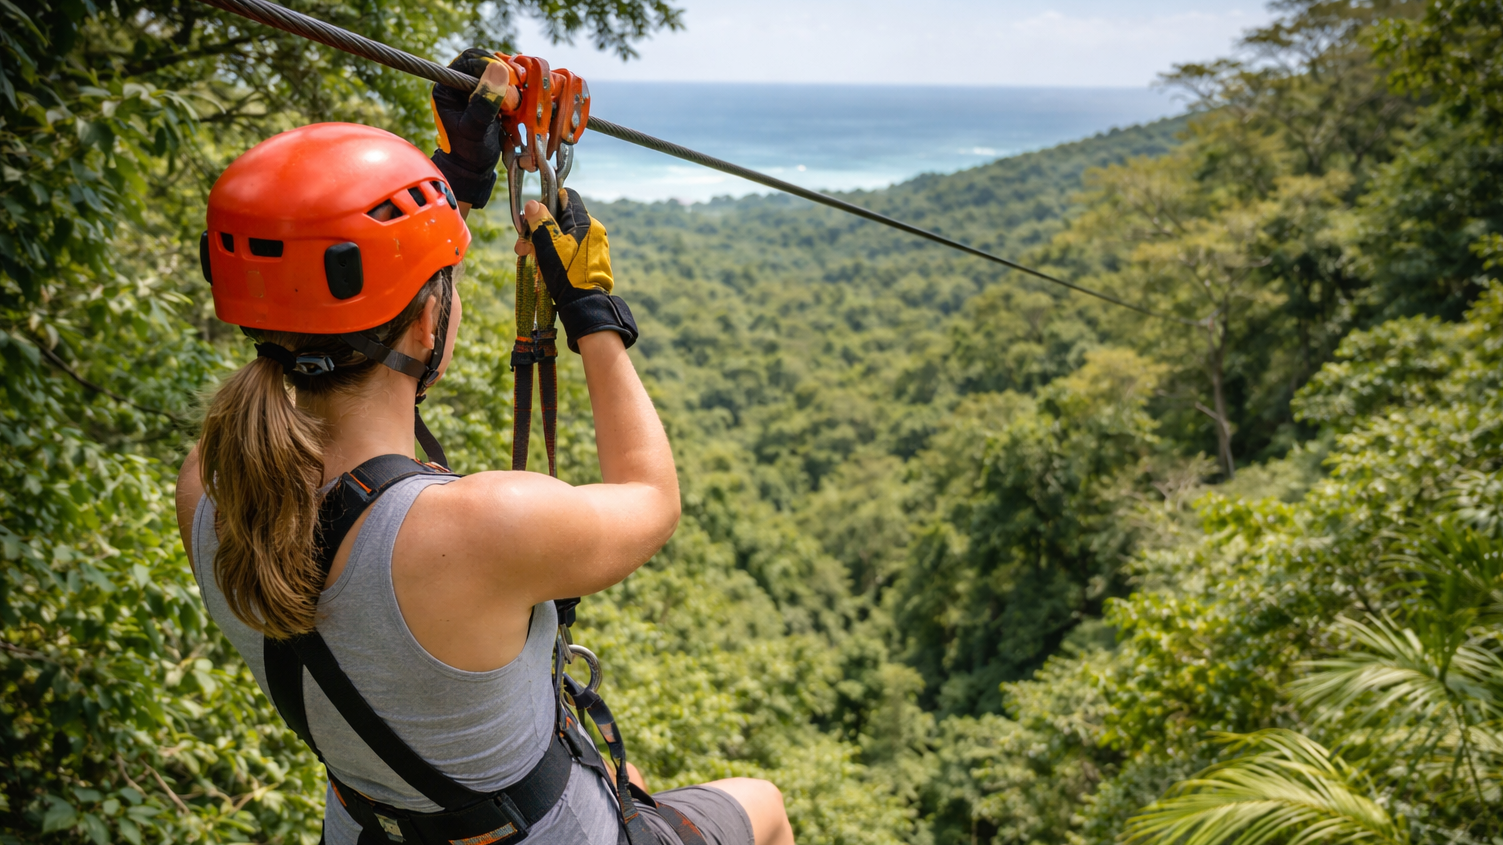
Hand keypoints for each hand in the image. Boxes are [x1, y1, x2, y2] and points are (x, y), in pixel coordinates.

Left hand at [430, 49, 517, 207]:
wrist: (472, 168)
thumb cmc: (469, 152)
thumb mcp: (475, 128)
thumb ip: (484, 101)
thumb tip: (499, 70)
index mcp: (449, 85)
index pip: (471, 59)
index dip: (491, 63)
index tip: (509, 80)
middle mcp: (462, 82)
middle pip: (487, 61)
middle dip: (506, 72)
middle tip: (518, 88)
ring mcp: (477, 88)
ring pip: (500, 70)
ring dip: (514, 83)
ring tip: (517, 104)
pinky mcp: (491, 96)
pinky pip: (508, 83)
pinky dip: (518, 91)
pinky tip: (522, 104)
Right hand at [525, 189, 613, 302]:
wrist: (584, 304)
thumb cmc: (567, 273)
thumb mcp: (549, 244)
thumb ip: (540, 222)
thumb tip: (533, 203)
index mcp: (585, 222)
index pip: (567, 196)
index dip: (548, 201)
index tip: (535, 215)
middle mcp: (592, 231)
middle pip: (561, 219)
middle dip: (539, 229)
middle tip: (524, 242)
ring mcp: (593, 247)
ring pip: (562, 236)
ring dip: (543, 243)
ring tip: (528, 256)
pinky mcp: (590, 261)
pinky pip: (570, 250)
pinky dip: (555, 254)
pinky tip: (541, 265)